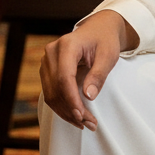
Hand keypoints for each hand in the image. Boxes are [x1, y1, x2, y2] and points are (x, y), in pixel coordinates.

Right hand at [40, 9, 138, 131]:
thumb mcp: (108, 55)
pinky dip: (62, 107)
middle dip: (71, 109)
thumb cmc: (105, 40)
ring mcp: (46, 62)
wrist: (98, 30)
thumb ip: (98, 75)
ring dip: (66, 112)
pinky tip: (76, 116)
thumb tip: (88, 97)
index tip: (82, 115)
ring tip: (85, 124)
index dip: (71, 99)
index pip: (64, 77)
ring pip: (50, 94)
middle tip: (89, 124)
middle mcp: (51, 53)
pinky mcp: (47, 71)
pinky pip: (50, 93)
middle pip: (56, 88)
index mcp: (67, 45)